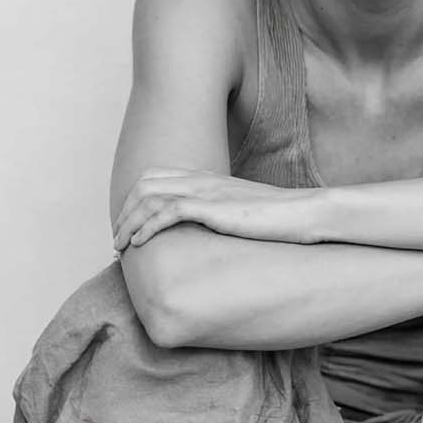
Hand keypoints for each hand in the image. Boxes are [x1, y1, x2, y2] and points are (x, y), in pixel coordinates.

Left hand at [113, 167, 324, 251]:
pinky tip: (139, 244)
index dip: (135, 200)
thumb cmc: (280, 218)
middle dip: (125, 211)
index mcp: (207, 178)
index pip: (156, 176)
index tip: (129, 226)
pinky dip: (147, 227)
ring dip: (129, 222)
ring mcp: (207, 191)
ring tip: (121, 246)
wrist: (304, 213)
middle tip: (118, 240)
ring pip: (149, 197)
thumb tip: (209, 233)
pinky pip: (167, 212)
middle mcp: (202, 179)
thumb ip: (221, 215)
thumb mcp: (242, 212)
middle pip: (145, 184)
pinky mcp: (213, 208)